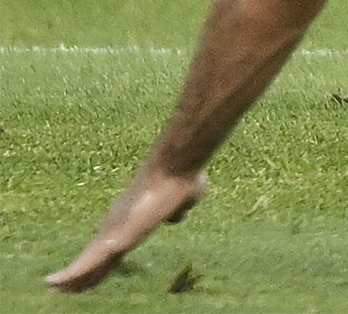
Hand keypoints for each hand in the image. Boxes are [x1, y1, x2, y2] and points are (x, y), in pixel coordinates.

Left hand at [48, 162, 203, 292]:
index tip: (84, 276)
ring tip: (54, 287)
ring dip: (71, 279)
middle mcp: (116, 226)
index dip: (97, 264)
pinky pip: (89, 263)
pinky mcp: (115, 238)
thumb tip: (174, 216)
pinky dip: (72, 275)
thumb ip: (177, 212)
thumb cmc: (183, 179)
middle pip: (93, 258)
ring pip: (86, 263)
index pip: (109, 249)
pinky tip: (58, 283)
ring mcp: (114, 232)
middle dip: (78, 276)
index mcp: (130, 222)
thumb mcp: (184, 202)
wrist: (177, 167)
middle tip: (59, 287)